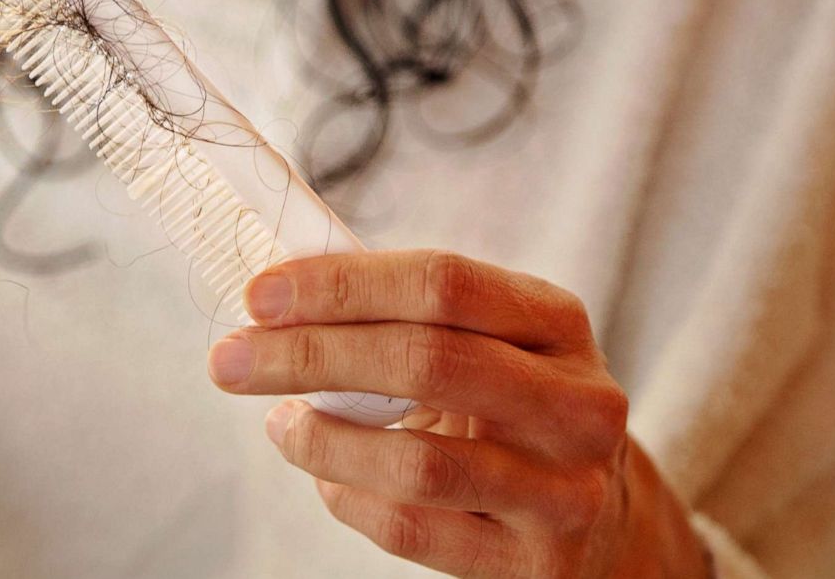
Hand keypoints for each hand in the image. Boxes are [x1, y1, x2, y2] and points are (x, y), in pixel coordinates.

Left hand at [208, 250, 709, 577]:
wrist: (603, 516)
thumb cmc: (507, 406)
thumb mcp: (486, 342)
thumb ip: (402, 315)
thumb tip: (278, 297)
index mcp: (557, 322)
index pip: (442, 283)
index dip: (341, 285)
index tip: (259, 295)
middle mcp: (578, 403)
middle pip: (426, 362)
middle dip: (310, 355)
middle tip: (231, 359)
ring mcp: (565, 491)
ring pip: (418, 462)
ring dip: (322, 439)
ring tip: (280, 423)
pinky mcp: (536, 564)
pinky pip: (413, 530)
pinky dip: (349, 499)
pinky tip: (326, 476)